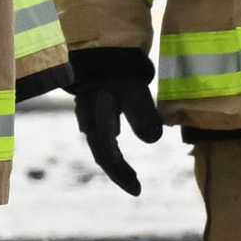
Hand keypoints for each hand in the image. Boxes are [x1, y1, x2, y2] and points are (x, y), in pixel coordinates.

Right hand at [65, 45, 165, 197]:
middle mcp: (89, 122)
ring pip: (99, 146)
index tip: (137, 189)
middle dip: (118, 172)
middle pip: (102, 155)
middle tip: (135, 187)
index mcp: (97, 122)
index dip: (121, 174)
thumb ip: (141, 114)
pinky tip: (117, 148)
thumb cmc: (117, 71)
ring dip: (114, 162)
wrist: (100, 50)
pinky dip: (110, 147)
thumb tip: (152, 140)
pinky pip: (100, 135)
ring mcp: (88, 116)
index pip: (107, 156)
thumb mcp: (132, 90)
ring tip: (128, 175)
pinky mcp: (93, 109)